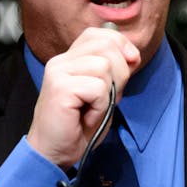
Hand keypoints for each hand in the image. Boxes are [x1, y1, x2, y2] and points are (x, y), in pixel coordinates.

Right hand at [27, 26, 139, 168]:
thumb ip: (114, 71)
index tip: (129, 66)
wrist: (54, 152)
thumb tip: (133, 55)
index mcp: (70, 58)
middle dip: (121, 72)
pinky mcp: (60, 88)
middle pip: (106, 45)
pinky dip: (100, 106)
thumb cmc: (77, 126)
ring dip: (109, 93)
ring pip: (104, 66)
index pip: (101, 34)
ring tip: (94, 108)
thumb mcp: (103, 93)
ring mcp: (58, 72)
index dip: (121, 46)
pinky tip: (87, 116)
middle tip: (108, 97)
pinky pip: (98, 88)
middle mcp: (61, 60)